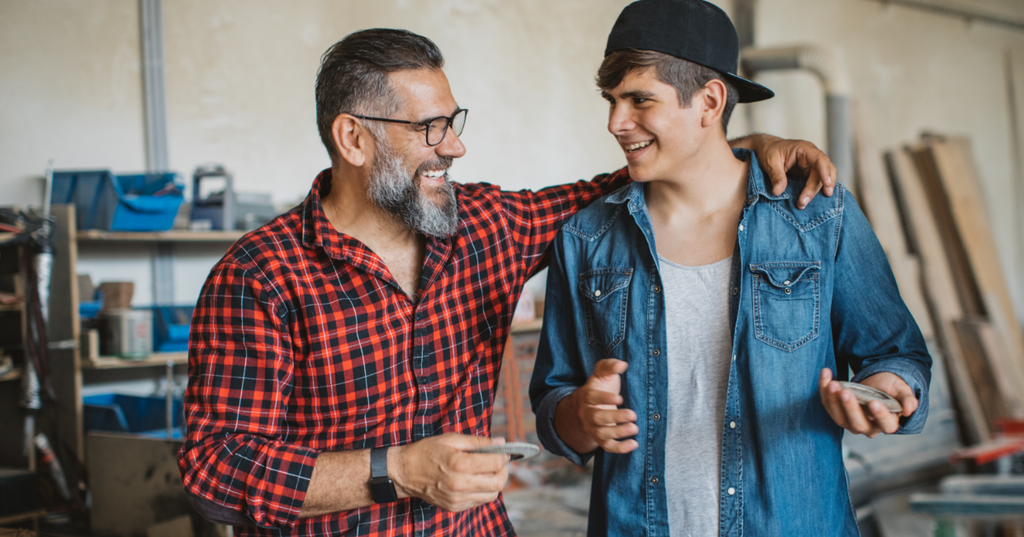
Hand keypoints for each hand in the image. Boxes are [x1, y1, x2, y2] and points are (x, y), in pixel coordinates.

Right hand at [390, 434, 508, 511]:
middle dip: (503, 471)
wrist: (404, 472)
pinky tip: (475, 481)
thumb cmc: (426, 452)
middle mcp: (460, 484)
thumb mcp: (451, 439)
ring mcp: (458, 498)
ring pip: (492, 494)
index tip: (503, 451)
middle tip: (498, 462)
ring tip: (487, 472)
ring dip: (495, 482)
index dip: (504, 455)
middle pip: (498, 482)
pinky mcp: (454, 507)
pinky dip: (483, 491)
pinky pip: (479, 501)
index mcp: (460, 464)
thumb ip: (477, 441)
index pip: (495, 463)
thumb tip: (500, 441)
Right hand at [568, 359, 638, 453]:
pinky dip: (620, 448)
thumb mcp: (602, 374)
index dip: (604, 398)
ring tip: (634, 428)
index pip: (591, 397)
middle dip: (614, 418)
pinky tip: (634, 444)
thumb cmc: (600, 387)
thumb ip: (610, 366)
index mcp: (586, 396)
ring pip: (601, 434)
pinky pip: (607, 447)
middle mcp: (587, 413)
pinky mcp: (601, 439)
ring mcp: (593, 428)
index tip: (620, 398)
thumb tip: (622, 364)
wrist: (588, 407)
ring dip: (618, 433)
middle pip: (596, 418)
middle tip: (632, 415)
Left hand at [737, 134, 836, 208]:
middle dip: (816, 187)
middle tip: (803, 202)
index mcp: (804, 149)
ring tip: (804, 204)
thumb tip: (778, 191)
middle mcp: (812, 157)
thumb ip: (776, 176)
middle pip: (824, 171)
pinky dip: (815, 191)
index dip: (825, 171)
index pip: (820, 159)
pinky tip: (809, 201)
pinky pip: (818, 182)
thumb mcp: (770, 162)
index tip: (826, 184)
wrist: (766, 149)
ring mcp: (812, 166)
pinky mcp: (808, 174)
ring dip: (818, 191)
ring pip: (825, 178)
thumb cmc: (769, 151)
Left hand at [819, 369, 917, 437]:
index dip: (880, 415)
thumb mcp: (902, 390)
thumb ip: (907, 399)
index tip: (874, 402)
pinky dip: (824, 389)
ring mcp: (850, 421)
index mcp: (887, 423)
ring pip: (839, 417)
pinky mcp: (837, 412)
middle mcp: (868, 427)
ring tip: (833, 384)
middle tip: (846, 392)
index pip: (885, 425)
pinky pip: (828, 404)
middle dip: (850, 408)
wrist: (876, 384)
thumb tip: (909, 409)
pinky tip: (826, 373)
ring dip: (833, 400)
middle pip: (858, 424)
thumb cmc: (891, 389)